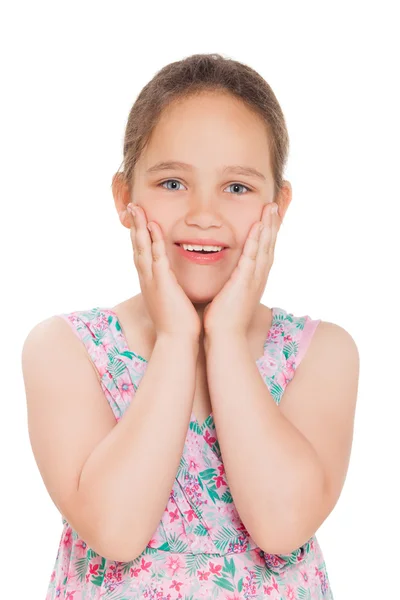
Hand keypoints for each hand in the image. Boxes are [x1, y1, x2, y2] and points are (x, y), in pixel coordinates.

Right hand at [126, 203, 200, 339]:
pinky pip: (156, 257)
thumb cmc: (178, 324)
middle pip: (137, 247)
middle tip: (131, 207)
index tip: (138, 220)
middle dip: (134, 226)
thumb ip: (172, 288)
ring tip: (136, 208)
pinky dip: (153, 241)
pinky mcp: (162, 283)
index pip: (142, 254)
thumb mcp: (172, 300)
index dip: (138, 236)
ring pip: (142, 248)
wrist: (177, 341)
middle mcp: (147, 279)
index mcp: (151, 282)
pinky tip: (152, 226)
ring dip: (139, 227)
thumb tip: (176, 282)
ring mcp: (152, 280)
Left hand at [203, 202, 279, 336]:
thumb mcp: (229, 294)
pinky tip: (258, 227)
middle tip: (276, 204)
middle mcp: (258, 277)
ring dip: (269, 227)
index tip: (269, 215)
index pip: (264, 250)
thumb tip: (225, 275)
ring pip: (265, 247)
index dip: (268, 232)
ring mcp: (254, 279)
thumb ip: (229, 281)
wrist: (225, 337)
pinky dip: (256, 241)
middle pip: (269, 245)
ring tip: (271, 208)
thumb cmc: (223, 318)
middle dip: (273, 224)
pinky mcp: (245, 282)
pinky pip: (252, 257)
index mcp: (254, 279)